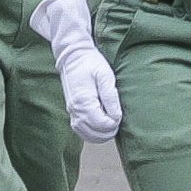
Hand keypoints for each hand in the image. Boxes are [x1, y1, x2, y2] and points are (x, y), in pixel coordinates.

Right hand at [33, 0, 122, 141]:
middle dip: (108, 131)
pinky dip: (90, 133)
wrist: (73, 55)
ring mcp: (71, 110)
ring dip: (99, 135)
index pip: (101, 124)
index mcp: (84, 101)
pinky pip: (79, 129)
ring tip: (110, 127)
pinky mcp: (71, 110)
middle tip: (117, 122)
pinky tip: (99, 129)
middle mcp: (75, 109)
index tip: (119, 116)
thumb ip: (111, 97)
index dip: (113, 124)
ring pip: (85, 134)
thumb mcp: (106, 76)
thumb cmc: (90, 63)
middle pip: (93, 133)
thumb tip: (116, 117)